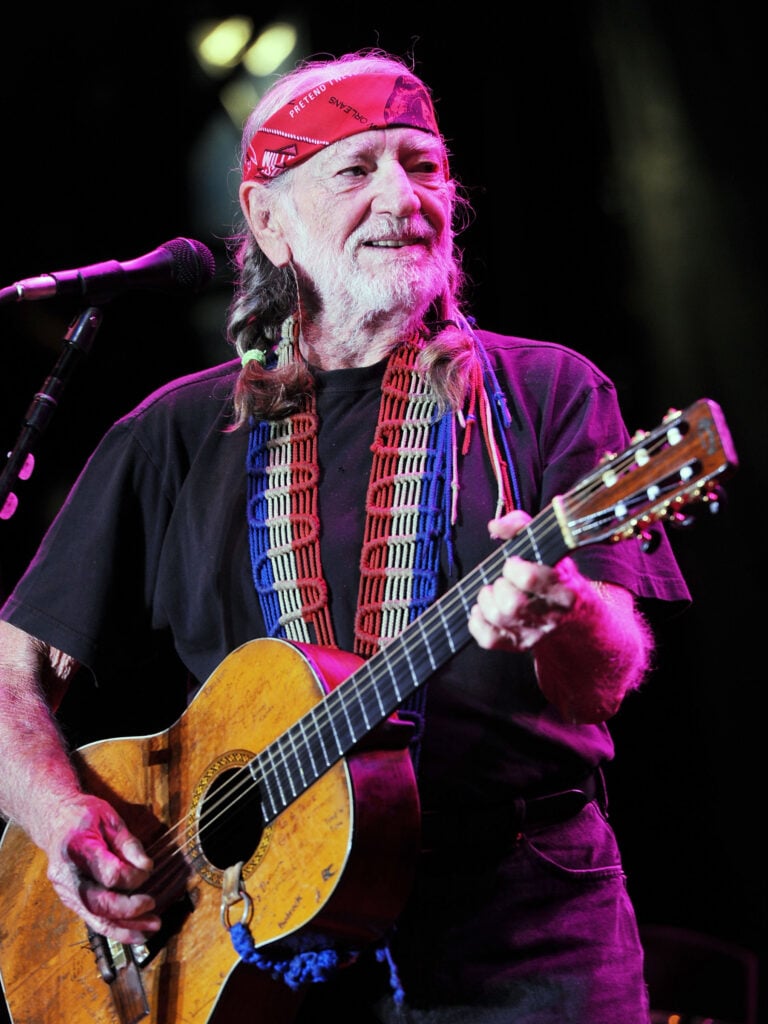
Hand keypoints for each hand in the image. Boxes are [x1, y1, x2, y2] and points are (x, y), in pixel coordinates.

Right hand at [44, 793, 160, 943]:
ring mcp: (65, 890)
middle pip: (99, 902)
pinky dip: (113, 928)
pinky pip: (92, 918)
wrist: (54, 820)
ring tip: (149, 930)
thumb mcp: (110, 818)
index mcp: (77, 848)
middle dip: (129, 910)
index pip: (109, 874)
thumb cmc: (84, 816)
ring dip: (124, 928)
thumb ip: (128, 843)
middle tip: (153, 907)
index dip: (133, 876)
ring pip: (94, 918)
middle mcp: (67, 874)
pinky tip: (133, 932)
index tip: (148, 869)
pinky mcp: (69, 899)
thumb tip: (146, 866)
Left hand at [468, 510, 580, 651]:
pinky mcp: (518, 645)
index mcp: (564, 589)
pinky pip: (487, 638)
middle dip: (499, 586)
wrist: (576, 618)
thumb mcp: (549, 547)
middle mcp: (551, 615)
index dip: (513, 567)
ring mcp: (534, 633)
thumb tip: (495, 526)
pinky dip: (477, 620)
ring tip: (495, 591)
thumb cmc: (558, 576)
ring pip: (497, 618)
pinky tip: (485, 609)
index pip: (529, 579)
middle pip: (511, 605)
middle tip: (504, 580)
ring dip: (486, 600)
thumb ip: (522, 526)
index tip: (515, 562)